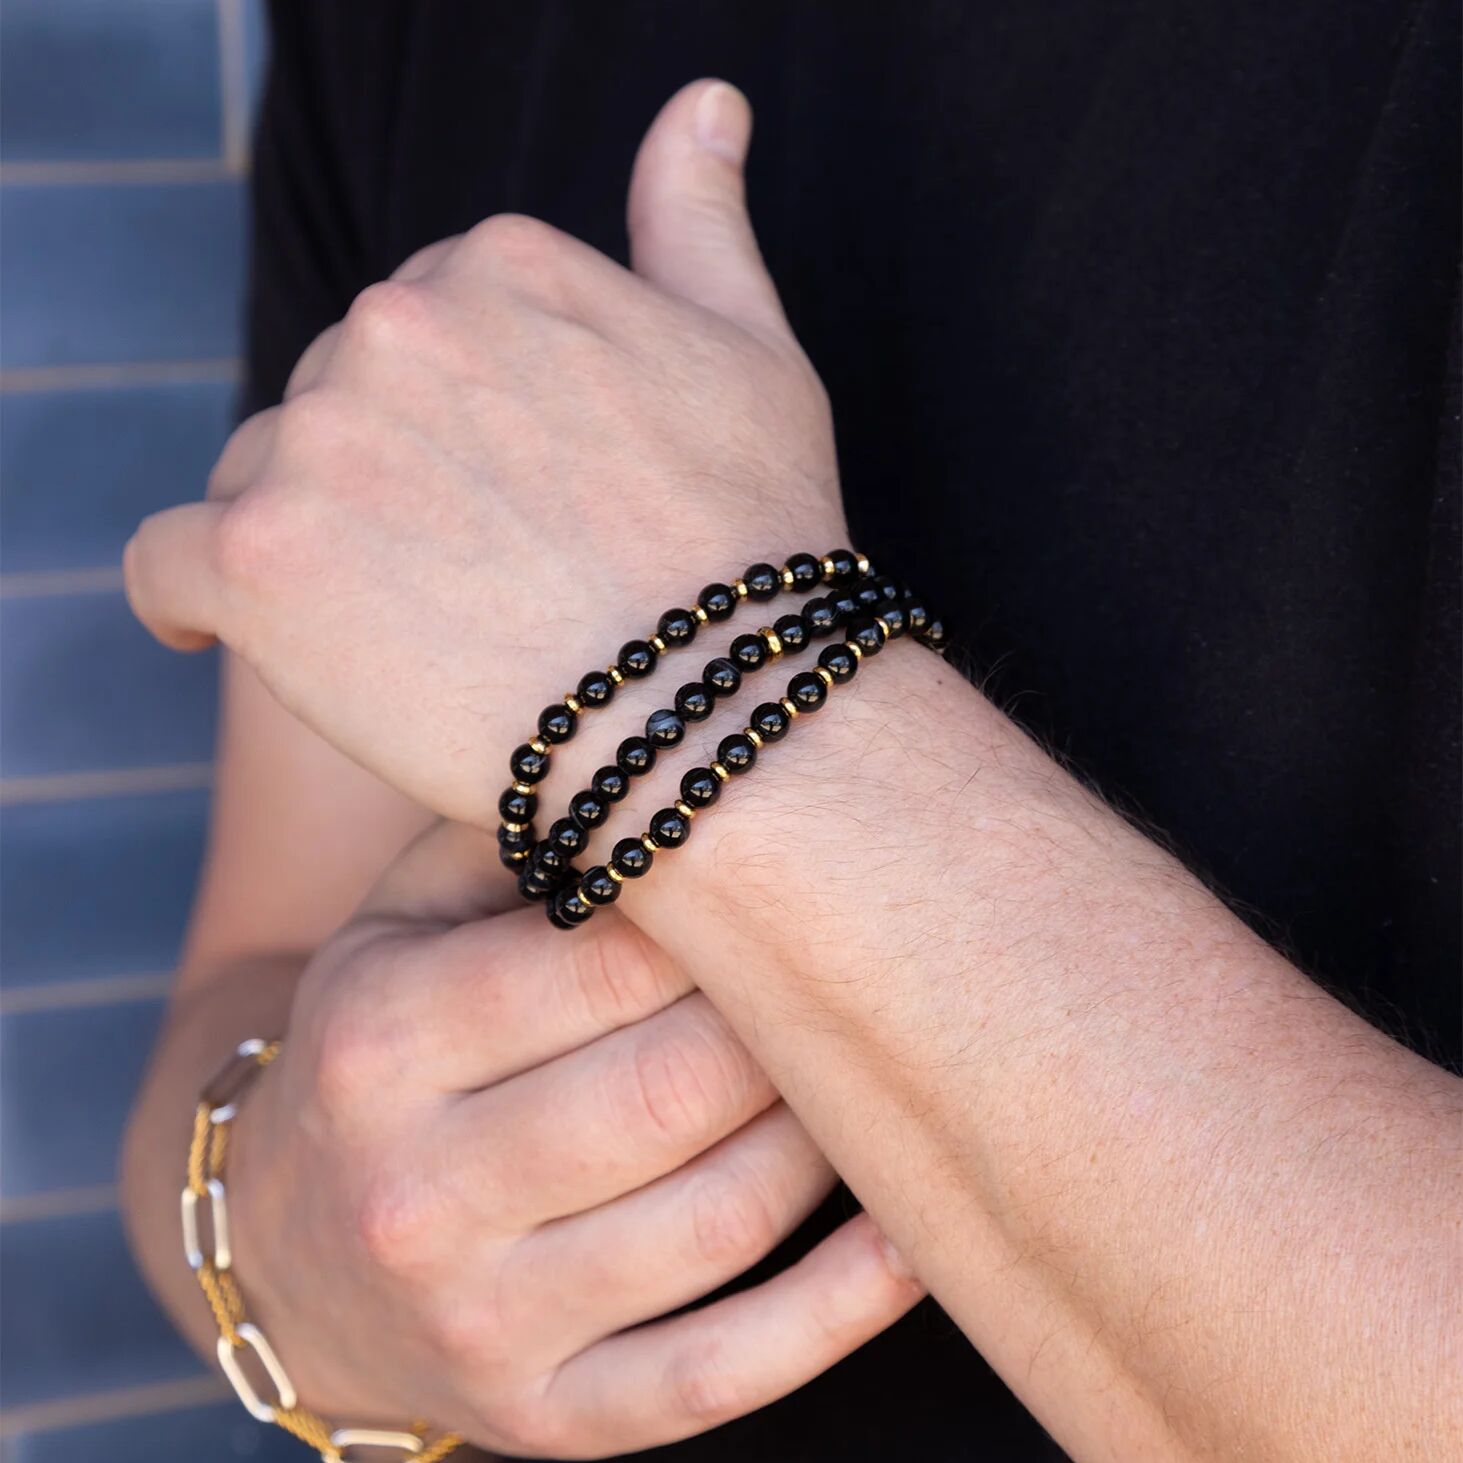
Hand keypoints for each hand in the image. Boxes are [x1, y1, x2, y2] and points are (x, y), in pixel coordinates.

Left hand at [124, 80, 846, 824]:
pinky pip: (167, 565)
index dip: (458, 427)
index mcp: (497, 266)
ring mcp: (318, 440)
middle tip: (467, 581)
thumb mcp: (751, 352)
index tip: (495, 497)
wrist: (716, 712)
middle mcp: (392, 324)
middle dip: (385, 479)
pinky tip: (222, 626)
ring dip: (310, 542)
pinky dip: (188, 599)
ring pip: (260, 479)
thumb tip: (706, 104)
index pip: (422, 335)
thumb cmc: (749, 545)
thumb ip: (699, 220)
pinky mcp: (258, 560)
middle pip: (335, 404)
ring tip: (403, 629)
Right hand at [226, 820, 919, 1458]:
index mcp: (381, 1039)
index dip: (728, 922)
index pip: (608, 963)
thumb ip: (516, 833)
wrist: (287, 1248)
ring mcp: (483, 1324)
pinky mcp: (549, 1419)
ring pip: (724, 1220)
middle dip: (789, 1021)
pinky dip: (841, 1305)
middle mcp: (417, 1192)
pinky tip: (911, 1234)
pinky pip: (724, 1372)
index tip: (793, 883)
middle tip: (854, 967)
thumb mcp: (399, 917)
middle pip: (677, 1090)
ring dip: (830, 1137)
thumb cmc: (384, 1042)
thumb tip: (683, 762)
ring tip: (876, 1067)